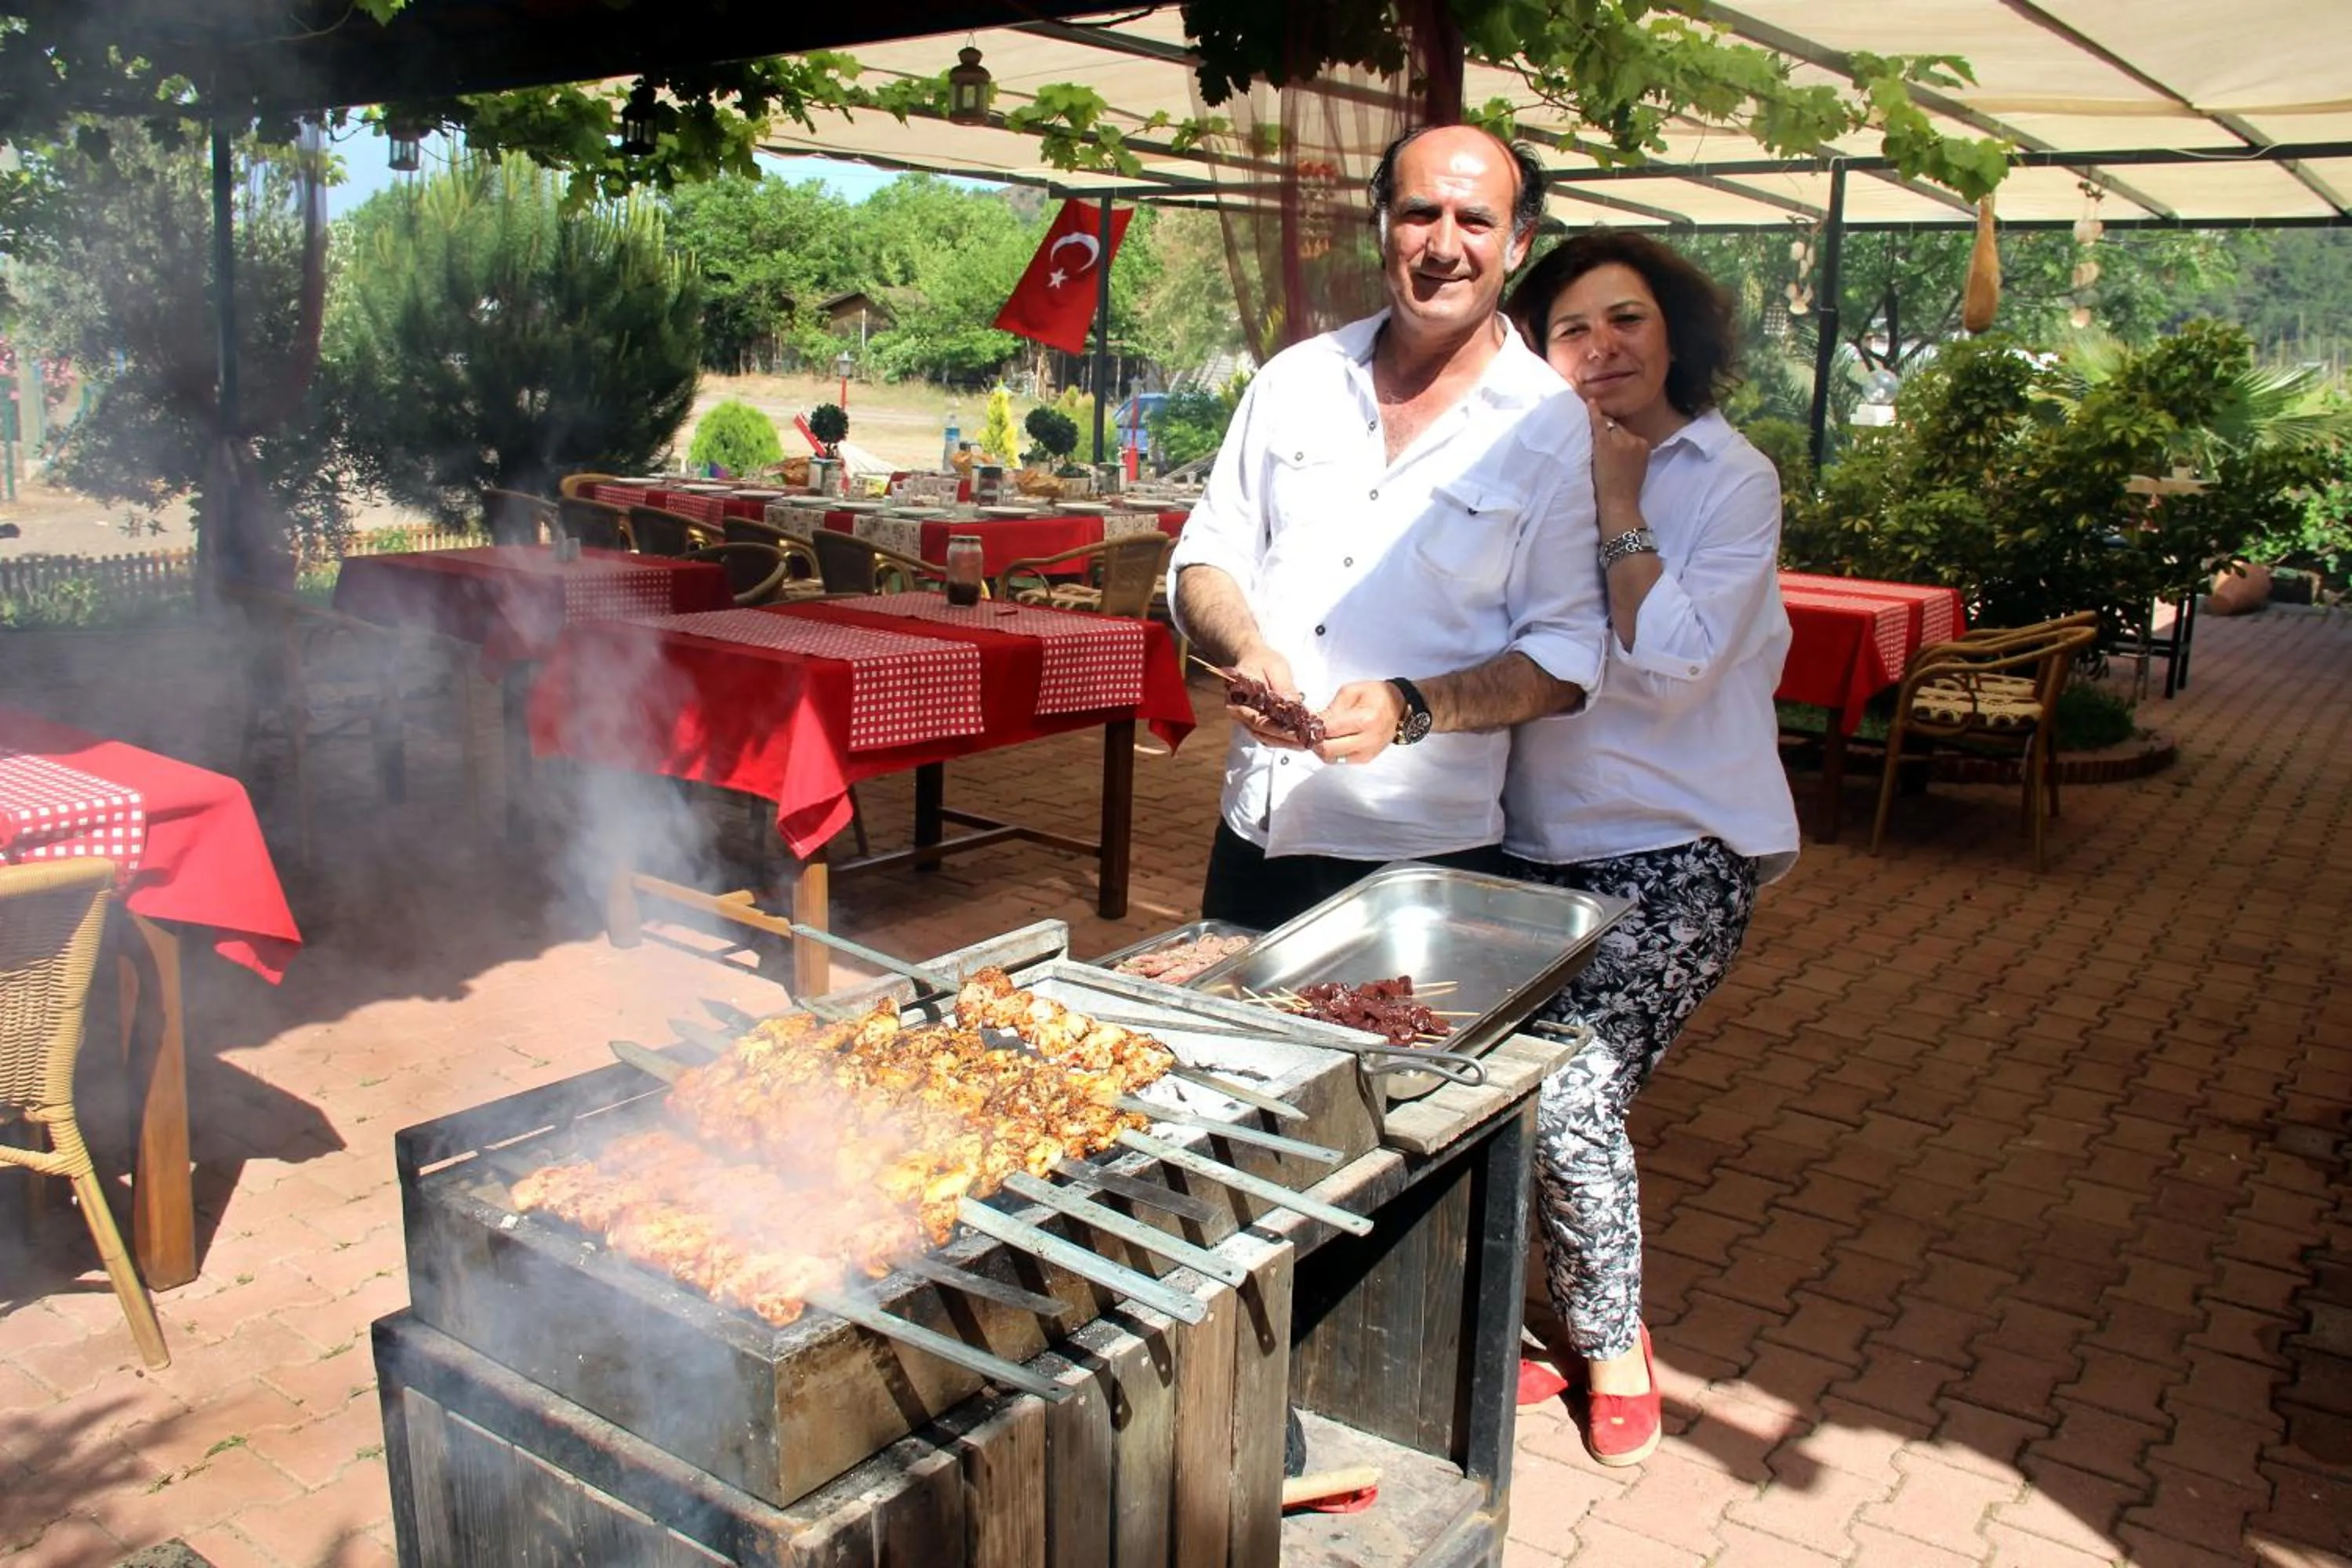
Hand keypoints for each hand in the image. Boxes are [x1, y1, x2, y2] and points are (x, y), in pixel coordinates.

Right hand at [1224, 643, 1309, 749]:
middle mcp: (1238, 713)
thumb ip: (1283, 688)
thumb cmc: (1263, 661)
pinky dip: (1284, 739)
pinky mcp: (1255, 723)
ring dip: (1286, 742)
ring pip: (1266, 737)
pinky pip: (1269, 735)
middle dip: (1286, 740)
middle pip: (1263, 733)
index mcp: (1238, 698)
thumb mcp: (1276, 668)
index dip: (1279, 730)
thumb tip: (1294, 706)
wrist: (1252, 659)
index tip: (1299, 733)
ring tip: (1307, 742)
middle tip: (1308, 742)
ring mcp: (1246, 720)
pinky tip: (1300, 739)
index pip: (1259, 720)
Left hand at [1312, 679, 1406, 766]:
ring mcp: (1366, 752)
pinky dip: (1330, 752)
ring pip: (1330, 758)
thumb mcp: (1351, 692)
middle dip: (1313, 740)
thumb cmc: (1376, 696)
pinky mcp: (1365, 759)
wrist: (1399, 708)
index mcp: (1364, 720)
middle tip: (1308, 731)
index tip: (1305, 721)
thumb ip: (1331, 708)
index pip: (1328, 730)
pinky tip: (1329, 740)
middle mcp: (1366, 740)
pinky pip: (1339, 760)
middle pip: (1327, 749)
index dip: (1312, 727)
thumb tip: (1313, 722)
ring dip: (1320, 748)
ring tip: (1319, 735)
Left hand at [1585, 398, 1651, 526]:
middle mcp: (1634, 439)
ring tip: (1598, 454)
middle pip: (1618, 428)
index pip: (1628, 434)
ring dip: (1601, 435)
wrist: (1619, 502)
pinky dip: (1594, 412)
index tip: (1611, 445)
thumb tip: (1620, 444)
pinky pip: (1599, 422)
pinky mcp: (1605, 443)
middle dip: (1609, 436)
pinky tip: (1589, 402)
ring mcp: (1620, 439)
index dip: (1617, 438)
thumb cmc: (1625, 490)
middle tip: (1602, 454)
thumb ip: (1632, 453)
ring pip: (1608, 428)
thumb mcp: (1637, 468)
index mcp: (1644, 445)